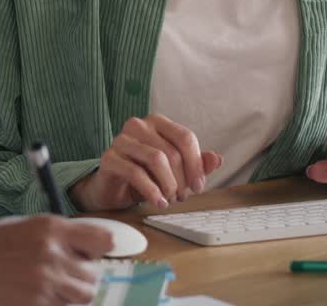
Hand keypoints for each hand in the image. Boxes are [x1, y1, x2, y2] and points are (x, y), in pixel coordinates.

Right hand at [0, 215, 112, 305]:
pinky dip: (57, 305)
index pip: (103, 241)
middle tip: (63, 275)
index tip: (87, 254)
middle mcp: (51, 254)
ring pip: (83, 296)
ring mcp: (44, 283)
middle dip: (82, 277)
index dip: (97, 250)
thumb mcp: (28, 227)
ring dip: (72, 295)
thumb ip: (61, 236)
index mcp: (51, 228)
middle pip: (94, 275)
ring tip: (51, 288)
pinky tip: (39, 297)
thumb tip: (93, 249)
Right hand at [68, 114, 222, 211]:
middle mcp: (138, 125)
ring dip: (168, 184)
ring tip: (170, 199)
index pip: (185, 137)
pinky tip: (158, 202)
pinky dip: (152, 191)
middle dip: (182, 179)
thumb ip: (196, 164)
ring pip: (156, 159)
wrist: (112, 189)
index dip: (196, 164)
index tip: (199, 186)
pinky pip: (136, 172)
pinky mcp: (109, 158)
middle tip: (182, 197)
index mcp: (157, 122)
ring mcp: (121, 139)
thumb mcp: (174, 172)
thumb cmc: (145, 175)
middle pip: (172, 151)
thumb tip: (217, 160)